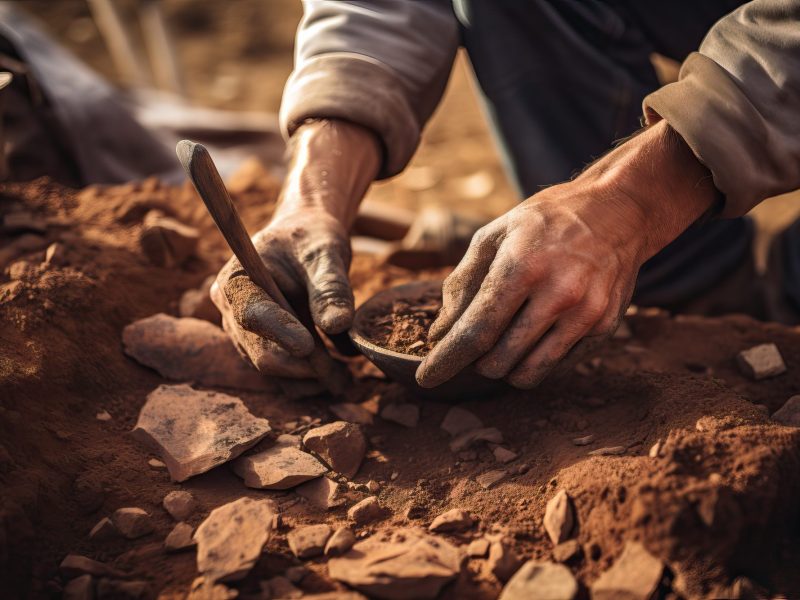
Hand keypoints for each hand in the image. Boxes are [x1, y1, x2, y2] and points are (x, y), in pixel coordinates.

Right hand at [212, 209, 351, 377]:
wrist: (306, 242)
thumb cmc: (312, 239)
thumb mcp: (326, 253)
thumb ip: (330, 286)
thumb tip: (337, 325)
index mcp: (237, 279)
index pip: (252, 313)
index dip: (279, 331)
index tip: (310, 345)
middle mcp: (232, 310)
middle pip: (261, 352)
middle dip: (304, 366)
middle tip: (344, 376)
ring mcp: (244, 334)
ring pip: (274, 370)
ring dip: (310, 379)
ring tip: (346, 379)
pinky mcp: (262, 348)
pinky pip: (282, 376)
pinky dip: (309, 381)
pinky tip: (337, 377)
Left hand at [416, 121, 717, 388]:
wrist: (618, 212)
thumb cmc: (545, 222)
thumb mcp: (493, 235)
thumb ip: (461, 284)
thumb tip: (439, 335)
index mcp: (523, 266)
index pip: (476, 331)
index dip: (447, 360)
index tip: (427, 378)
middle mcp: (558, 294)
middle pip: (497, 360)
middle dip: (476, 360)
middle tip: (477, 338)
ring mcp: (586, 314)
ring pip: (527, 373)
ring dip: (505, 367)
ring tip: (504, 340)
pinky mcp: (604, 328)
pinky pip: (556, 366)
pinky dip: (536, 359)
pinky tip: (538, 330)